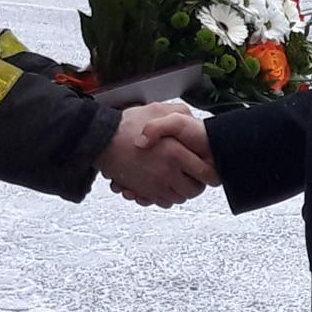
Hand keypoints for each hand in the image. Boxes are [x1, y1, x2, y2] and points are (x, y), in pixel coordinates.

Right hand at [95, 102, 216, 207]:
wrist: (100, 140)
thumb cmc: (126, 124)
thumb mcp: (157, 110)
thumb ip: (179, 114)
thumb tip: (192, 122)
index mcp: (174, 153)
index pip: (206, 173)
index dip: (212, 173)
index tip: (211, 169)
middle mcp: (166, 172)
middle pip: (194, 190)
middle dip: (197, 183)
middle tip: (196, 174)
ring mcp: (154, 185)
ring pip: (179, 198)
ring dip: (181, 190)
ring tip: (180, 178)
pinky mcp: (143, 192)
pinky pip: (162, 201)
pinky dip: (165, 196)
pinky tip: (164, 183)